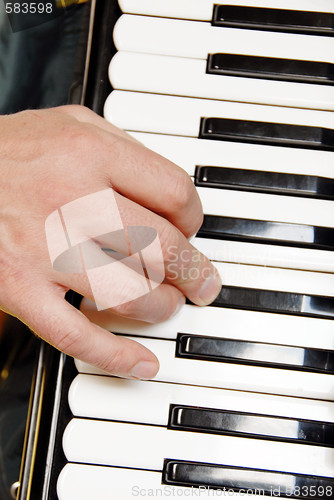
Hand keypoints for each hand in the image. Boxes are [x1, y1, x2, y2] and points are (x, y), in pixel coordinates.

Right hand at [0, 105, 220, 378]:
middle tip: (204, 283)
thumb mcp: (65, 122)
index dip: (193, 217)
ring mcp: (43, 249)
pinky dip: (115, 355)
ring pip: (129, 293)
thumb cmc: (4, 152)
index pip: (174, 193)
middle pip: (162, 246)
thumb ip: (119, 145)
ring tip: (169, 306)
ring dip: (161, 307)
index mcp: (89, 152)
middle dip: (195, 271)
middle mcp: (71, 200)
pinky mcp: (18, 288)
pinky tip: (142, 364)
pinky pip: (74, 333)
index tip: (189, 229)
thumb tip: (162, 185)